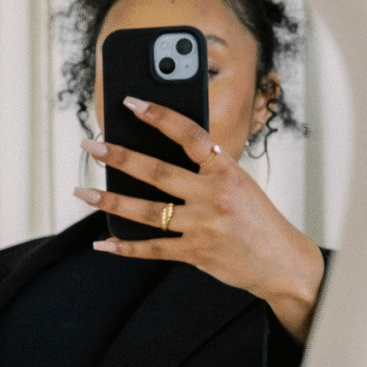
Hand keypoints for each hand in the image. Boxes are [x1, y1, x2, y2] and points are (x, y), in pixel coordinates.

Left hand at [74, 96, 324, 341]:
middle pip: (158, 172)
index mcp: (226, 170)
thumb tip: (153, 158)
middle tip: (91, 144)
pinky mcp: (196, 253)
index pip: (189, 134)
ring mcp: (204, 226)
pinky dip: (125, 247)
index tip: (130, 103)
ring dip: (111, 201)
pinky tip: (102, 243)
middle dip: (120, 157)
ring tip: (83, 192)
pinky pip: (153, 249)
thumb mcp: (238, 184)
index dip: (159, 116)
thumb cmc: (256, 218)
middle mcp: (214, 195)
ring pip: (148, 212)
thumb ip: (203, 170)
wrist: (283, 264)